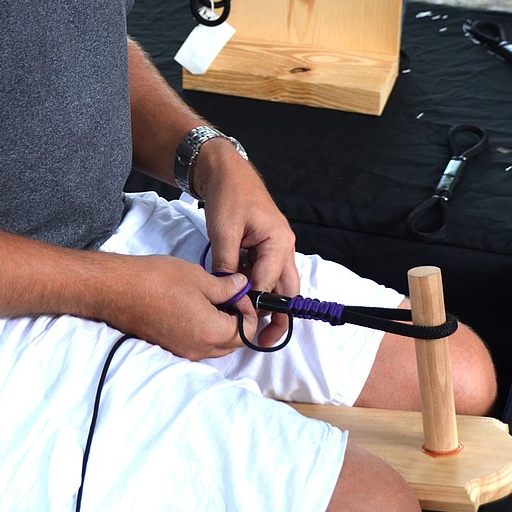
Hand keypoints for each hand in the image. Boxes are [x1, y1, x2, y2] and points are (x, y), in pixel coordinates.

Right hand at [107, 254, 256, 360]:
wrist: (118, 290)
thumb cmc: (157, 280)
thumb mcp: (198, 277)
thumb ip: (225, 287)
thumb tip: (241, 286)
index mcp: (211, 332)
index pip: (247, 332)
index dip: (249, 310)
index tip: (238, 291)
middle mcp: (199, 350)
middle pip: (233, 343)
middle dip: (238, 321)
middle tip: (229, 295)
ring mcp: (182, 351)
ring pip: (215, 346)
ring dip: (221, 327)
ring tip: (212, 300)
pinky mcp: (169, 348)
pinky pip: (197, 345)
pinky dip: (204, 331)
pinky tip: (194, 307)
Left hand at [195, 140, 298, 349]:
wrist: (225, 171)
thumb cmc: (229, 195)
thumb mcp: (223, 231)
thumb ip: (227, 264)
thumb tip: (228, 294)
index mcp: (279, 243)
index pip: (269, 284)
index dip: (254, 304)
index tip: (239, 322)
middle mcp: (283, 248)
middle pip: (287, 291)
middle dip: (277, 317)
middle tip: (262, 341)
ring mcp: (276, 248)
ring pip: (278, 284)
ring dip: (267, 304)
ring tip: (254, 329)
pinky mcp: (264, 248)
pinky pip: (265, 274)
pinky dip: (257, 289)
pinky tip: (243, 301)